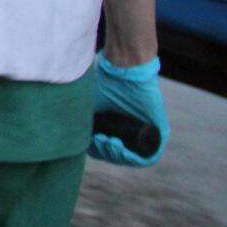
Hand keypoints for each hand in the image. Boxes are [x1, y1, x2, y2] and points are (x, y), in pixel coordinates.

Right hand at [90, 52, 168, 166]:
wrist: (124, 67)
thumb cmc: (104, 81)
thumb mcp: (87, 106)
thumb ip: (79, 122)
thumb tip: (66, 138)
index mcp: (116, 126)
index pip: (106, 149)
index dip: (97, 150)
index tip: (93, 137)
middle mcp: (131, 131)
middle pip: (117, 156)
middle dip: (105, 152)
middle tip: (100, 138)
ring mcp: (146, 133)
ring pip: (131, 159)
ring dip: (116, 156)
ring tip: (108, 141)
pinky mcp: (159, 132)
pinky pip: (148, 156)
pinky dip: (132, 158)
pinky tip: (119, 148)